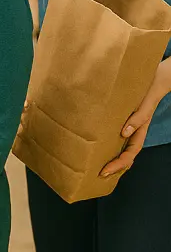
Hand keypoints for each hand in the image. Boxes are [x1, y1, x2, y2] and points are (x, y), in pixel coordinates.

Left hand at [101, 59, 170, 177]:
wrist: (155, 78)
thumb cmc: (149, 91)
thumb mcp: (144, 105)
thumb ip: (136, 119)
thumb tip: (123, 133)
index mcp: (140, 131)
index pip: (129, 154)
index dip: (118, 164)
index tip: (104, 171)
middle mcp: (134, 131)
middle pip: (125, 155)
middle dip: (114, 167)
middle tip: (98, 174)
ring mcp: (129, 125)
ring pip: (121, 147)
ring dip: (112, 157)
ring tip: (96, 164)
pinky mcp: (123, 117)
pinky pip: (116, 134)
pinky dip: (109, 142)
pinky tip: (97, 143)